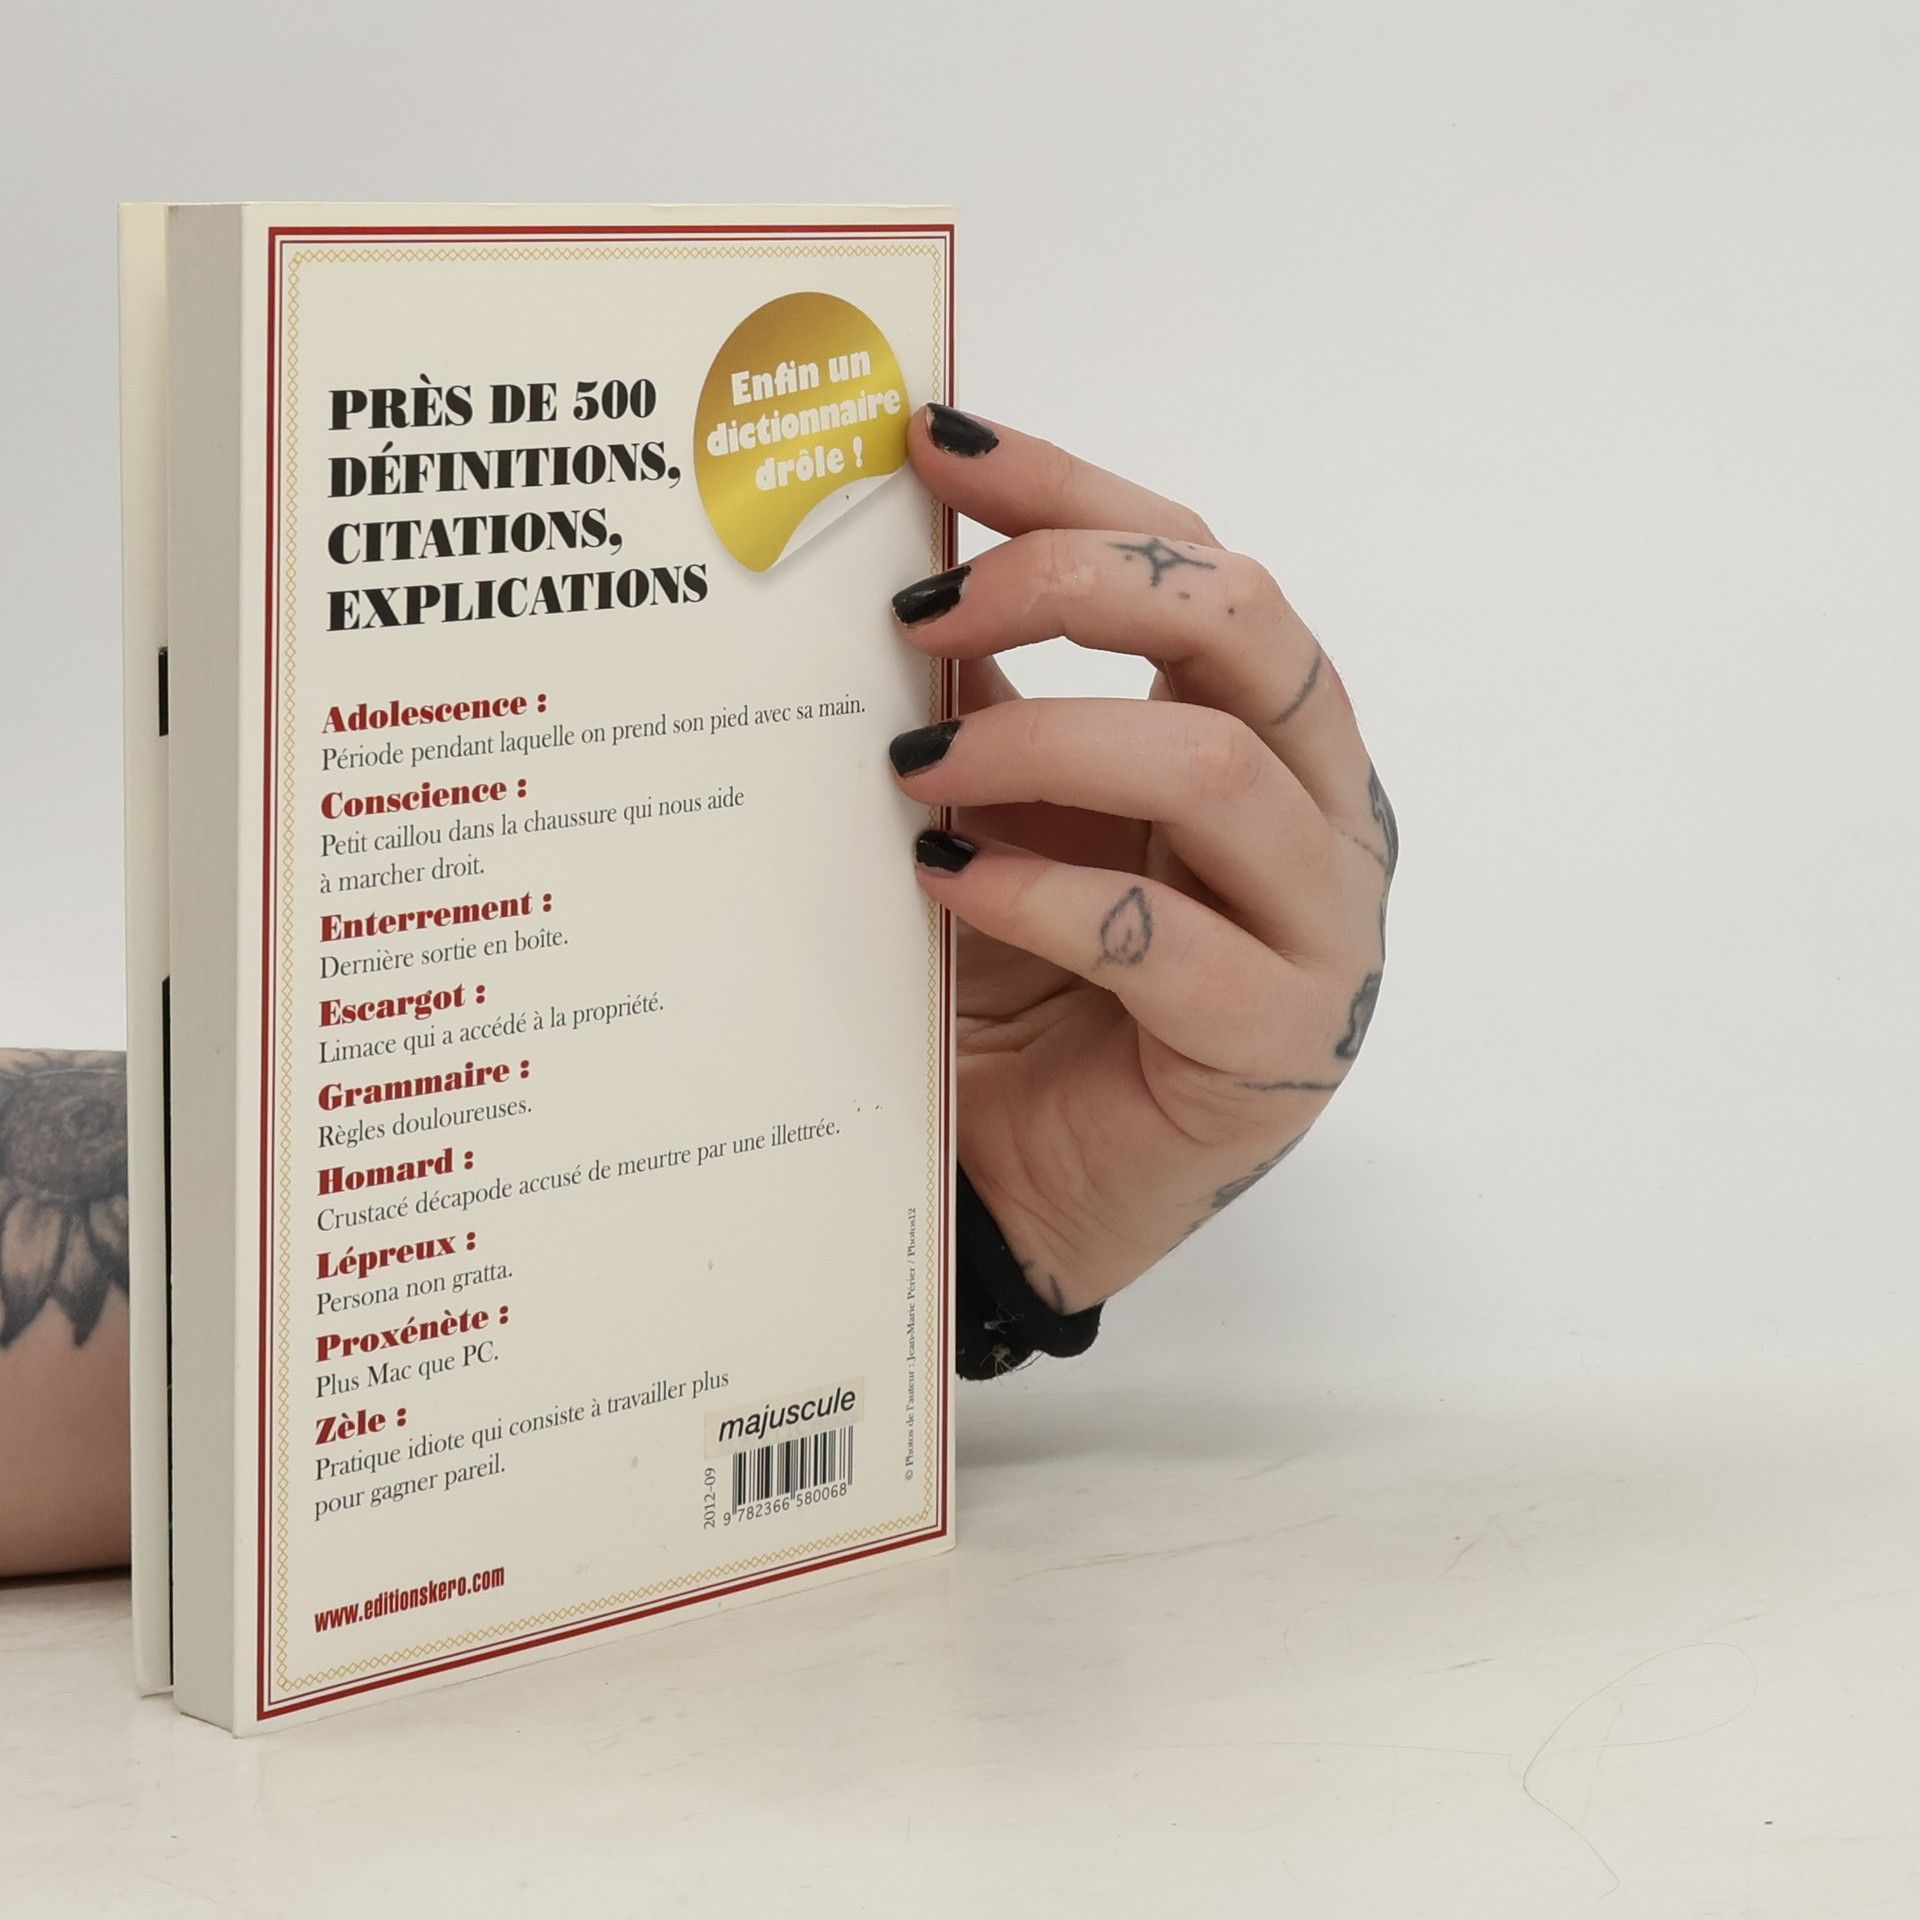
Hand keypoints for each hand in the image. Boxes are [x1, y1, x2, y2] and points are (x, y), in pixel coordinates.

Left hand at [889, 406, 1395, 1314]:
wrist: (1031, 1184)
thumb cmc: (1023, 989)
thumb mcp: (1000, 815)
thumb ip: (984, 700)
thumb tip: (889, 557)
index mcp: (1263, 732)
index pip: (1192, 559)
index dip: (1067, 488)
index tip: (929, 442)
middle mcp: (1320, 809)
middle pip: (1242, 622)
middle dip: (1072, 585)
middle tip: (920, 617)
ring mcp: (1322, 928)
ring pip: (1216, 766)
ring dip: (1041, 745)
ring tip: (909, 777)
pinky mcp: (1282, 1044)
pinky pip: (1166, 937)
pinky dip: (1041, 893)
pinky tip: (947, 885)